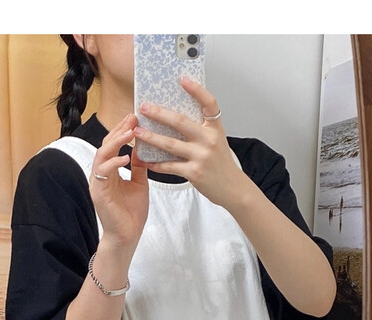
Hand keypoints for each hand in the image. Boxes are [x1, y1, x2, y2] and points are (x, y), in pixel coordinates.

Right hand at [89, 113, 148, 252]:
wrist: (127, 236)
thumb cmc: (132, 213)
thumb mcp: (139, 183)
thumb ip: (139, 166)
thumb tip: (142, 147)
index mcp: (111, 170)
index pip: (114, 144)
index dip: (123, 130)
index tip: (135, 117)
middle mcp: (102, 173)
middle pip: (107, 144)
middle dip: (119, 130)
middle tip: (133, 117)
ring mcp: (98, 182)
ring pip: (102, 154)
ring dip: (116, 142)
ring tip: (130, 132)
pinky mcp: (99, 192)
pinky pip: (103, 172)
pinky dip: (114, 162)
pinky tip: (126, 156)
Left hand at [134, 77, 250, 209]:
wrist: (233, 188)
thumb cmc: (222, 164)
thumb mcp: (217, 141)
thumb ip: (202, 129)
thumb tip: (178, 118)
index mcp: (215, 129)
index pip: (209, 103)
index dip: (197, 90)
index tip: (183, 79)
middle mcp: (209, 140)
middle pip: (180, 122)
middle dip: (159, 113)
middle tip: (144, 107)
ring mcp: (201, 156)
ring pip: (170, 144)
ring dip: (151, 137)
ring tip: (138, 132)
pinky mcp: (194, 172)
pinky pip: (170, 166)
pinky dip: (156, 164)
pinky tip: (146, 160)